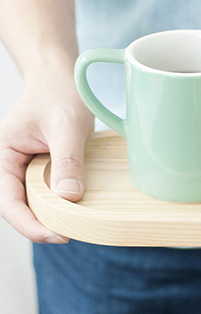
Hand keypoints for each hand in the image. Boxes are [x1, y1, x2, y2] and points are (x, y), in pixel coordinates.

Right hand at [0, 73, 93, 242]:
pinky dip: (62, 200)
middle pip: (20, 206)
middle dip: (41, 224)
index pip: (8, 201)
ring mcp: (29, 167)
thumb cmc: (58, 94)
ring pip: (36, 201)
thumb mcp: (65, 125)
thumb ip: (66, 159)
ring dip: (52, 214)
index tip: (57, 235)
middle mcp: (12, 166)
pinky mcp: (46, 166)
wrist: (61, 79)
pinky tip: (79, 206)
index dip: (30, 224)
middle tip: (71, 233)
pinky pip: (50, 190)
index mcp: (4, 156)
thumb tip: (69, 197)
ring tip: (76, 224)